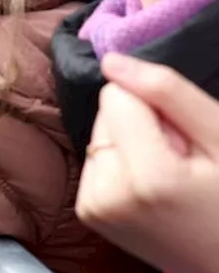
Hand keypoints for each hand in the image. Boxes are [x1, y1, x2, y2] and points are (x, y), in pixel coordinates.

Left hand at [76, 54, 218, 272]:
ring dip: (133, 145)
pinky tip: (154, 189)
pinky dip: (123, 165)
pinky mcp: (88, 212)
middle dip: (144, 126)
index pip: (116, 94)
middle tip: (183, 163)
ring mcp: (94, 207)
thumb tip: (111, 60)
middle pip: (106, 113)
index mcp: (147, 178)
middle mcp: (108, 194)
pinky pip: (97, 158)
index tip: (184, 138)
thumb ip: (167, 93)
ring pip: (100, 134)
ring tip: (171, 179)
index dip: (155, 106)